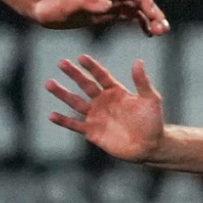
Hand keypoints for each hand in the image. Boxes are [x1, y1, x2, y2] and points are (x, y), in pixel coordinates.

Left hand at [27, 0, 169, 35]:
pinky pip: (128, 15)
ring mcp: (107, 3)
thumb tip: (109, 5)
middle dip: (153, 12)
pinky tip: (147, 33)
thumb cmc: (49, 7)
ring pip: (137, 8)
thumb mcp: (65, 6)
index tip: (154, 17)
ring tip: (160, 33)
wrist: (38, 7)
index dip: (147, 2)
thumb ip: (87, 3)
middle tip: (163, 30)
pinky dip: (141, 22)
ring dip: (150, 18)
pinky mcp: (104, 13)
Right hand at [46, 56, 165, 161]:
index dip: (92, 67)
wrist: (150, 145)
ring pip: (75, 102)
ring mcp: (96, 116)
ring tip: (49, 83)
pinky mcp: (92, 132)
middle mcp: (103, 101)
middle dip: (73, 74)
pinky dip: (63, 121)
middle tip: (61, 62)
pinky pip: (75, 125)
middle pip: (85, 85)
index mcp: (115, 91)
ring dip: (62, 93)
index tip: (81, 57)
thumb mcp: (150, 99)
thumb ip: (142, 82)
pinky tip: (51, 115)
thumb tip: (138, 61)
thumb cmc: (153, 121)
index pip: (101, 76)